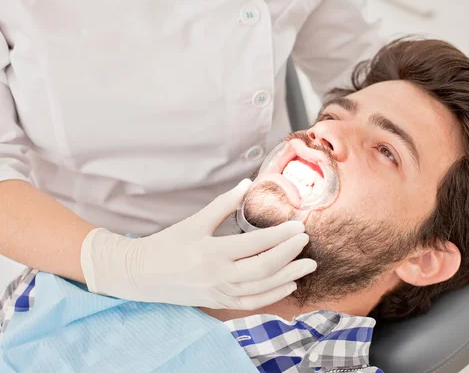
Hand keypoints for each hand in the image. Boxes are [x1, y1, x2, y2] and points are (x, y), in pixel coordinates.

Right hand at [80, 179, 316, 308]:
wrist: (142, 275)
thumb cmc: (168, 244)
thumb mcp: (194, 221)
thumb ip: (223, 204)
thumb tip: (247, 183)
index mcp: (212, 252)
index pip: (255, 244)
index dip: (280, 235)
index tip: (298, 225)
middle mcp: (218, 276)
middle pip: (264, 268)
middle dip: (289, 254)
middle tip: (306, 240)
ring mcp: (220, 293)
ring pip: (262, 288)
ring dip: (288, 276)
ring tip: (308, 265)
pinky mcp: (219, 303)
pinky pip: (252, 303)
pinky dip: (272, 295)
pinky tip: (289, 285)